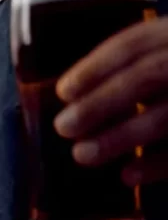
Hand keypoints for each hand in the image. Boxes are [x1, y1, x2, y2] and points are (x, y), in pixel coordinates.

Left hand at [55, 16, 167, 184]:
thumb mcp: (162, 57)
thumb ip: (133, 70)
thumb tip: (73, 99)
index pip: (135, 44)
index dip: (95, 67)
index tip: (63, 92)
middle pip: (149, 76)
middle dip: (101, 102)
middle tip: (63, 127)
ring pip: (167, 114)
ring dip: (122, 136)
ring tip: (82, 154)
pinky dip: (159, 163)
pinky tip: (128, 176)